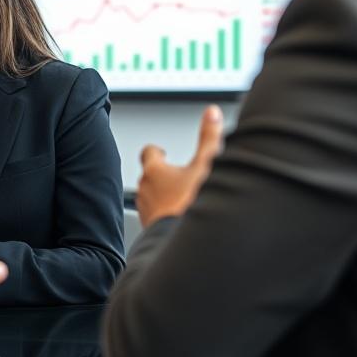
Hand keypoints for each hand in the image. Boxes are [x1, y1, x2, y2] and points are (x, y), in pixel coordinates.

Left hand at [136, 105, 223, 226]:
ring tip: (182, 199)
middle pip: (149, 175)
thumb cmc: (193, 204)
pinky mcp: (150, 228)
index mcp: (154, 171)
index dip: (156, 151)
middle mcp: (145, 189)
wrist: (189, 243)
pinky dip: (165, 213)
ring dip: (163, 196)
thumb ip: (209, 137)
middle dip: (163, 175)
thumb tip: (211, 114)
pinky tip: (180, 218)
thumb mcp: (208, 165)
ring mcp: (146, 210)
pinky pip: (155, 216)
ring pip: (152, 197)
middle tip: (179, 177)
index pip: (148, 153)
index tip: (163, 152)